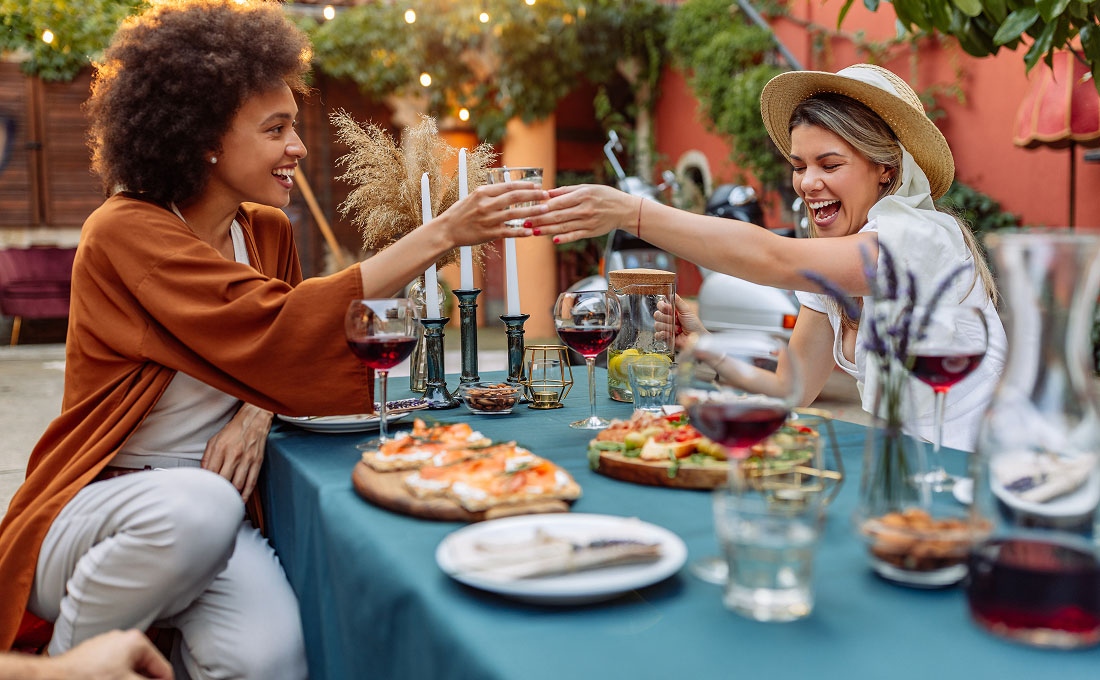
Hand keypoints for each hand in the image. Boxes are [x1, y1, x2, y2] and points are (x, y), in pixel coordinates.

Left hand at [49, 629, 172, 679]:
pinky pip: (112, 668)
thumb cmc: (86, 678)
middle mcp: (123, 638)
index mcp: (136, 641)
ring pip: (127, 669)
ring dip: (127, 679)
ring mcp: (106, 645)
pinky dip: (113, 677)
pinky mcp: (93, 654)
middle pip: (144, 668)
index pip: (163, 668)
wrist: (53, 679)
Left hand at [202, 403, 272, 501]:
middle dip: (219, 493)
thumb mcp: (214, 440)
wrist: (254, 420)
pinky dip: (246, 493)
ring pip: (238, 484)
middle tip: (214, 500)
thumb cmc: (234, 430)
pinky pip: (251, 482)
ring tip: (227, 502)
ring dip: (232, 496)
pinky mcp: (257, 462)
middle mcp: (234, 455)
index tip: (205, 492)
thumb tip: (203, 474)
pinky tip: (242, 499)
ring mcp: (247, 459)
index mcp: (220, 449)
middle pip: (224, 481)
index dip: (207, 485)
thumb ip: (207, 458)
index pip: (211, 473)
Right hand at [437, 181, 548, 245]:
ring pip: (515, 214)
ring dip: (532, 212)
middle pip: (515, 197)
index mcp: (482, 192)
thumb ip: (490, 193)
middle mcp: (486, 204)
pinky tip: (531, 231)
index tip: (537, 186)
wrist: (447, 230)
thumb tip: (509, 188)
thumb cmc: (460, 213)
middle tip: (546, 195)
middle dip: (533, 195)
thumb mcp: (473, 196)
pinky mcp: (488, 234)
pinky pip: (508, 232)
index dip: (525, 186)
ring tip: (544, 209)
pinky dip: (520, 232)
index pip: (508, 186)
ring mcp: (488, 220)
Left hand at [526, 184, 635, 243]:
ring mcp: (588, 222)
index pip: (558, 202)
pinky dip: (564, 238)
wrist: (624, 209)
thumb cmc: (604, 196)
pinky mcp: (591, 232)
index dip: (543, 206)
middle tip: (526, 222)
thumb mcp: (587, 188)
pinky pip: (575, 236)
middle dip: (540, 219)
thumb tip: (547, 193)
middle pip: (558, 215)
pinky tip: (553, 240)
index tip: (529, 208)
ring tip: (534, 231)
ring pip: (564, 227)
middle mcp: (585, 209)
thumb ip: (566, 191)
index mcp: (582, 195)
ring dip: (547, 230)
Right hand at [654, 295, 704, 350]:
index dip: (663, 307)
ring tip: (678, 329)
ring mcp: (665, 328)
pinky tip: (670, 334)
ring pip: (657, 325)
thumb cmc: (694, 325)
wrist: (696, 338)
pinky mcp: (664, 338)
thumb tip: (671, 293)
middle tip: (676, 321)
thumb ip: (678, 302)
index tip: (671, 310)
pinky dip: (663, 334)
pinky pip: (657, 335)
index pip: (660, 306)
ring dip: (668, 327)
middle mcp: (667, 319)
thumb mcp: (687, 311)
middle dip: (667, 319)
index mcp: (671, 311)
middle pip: (656, 315)